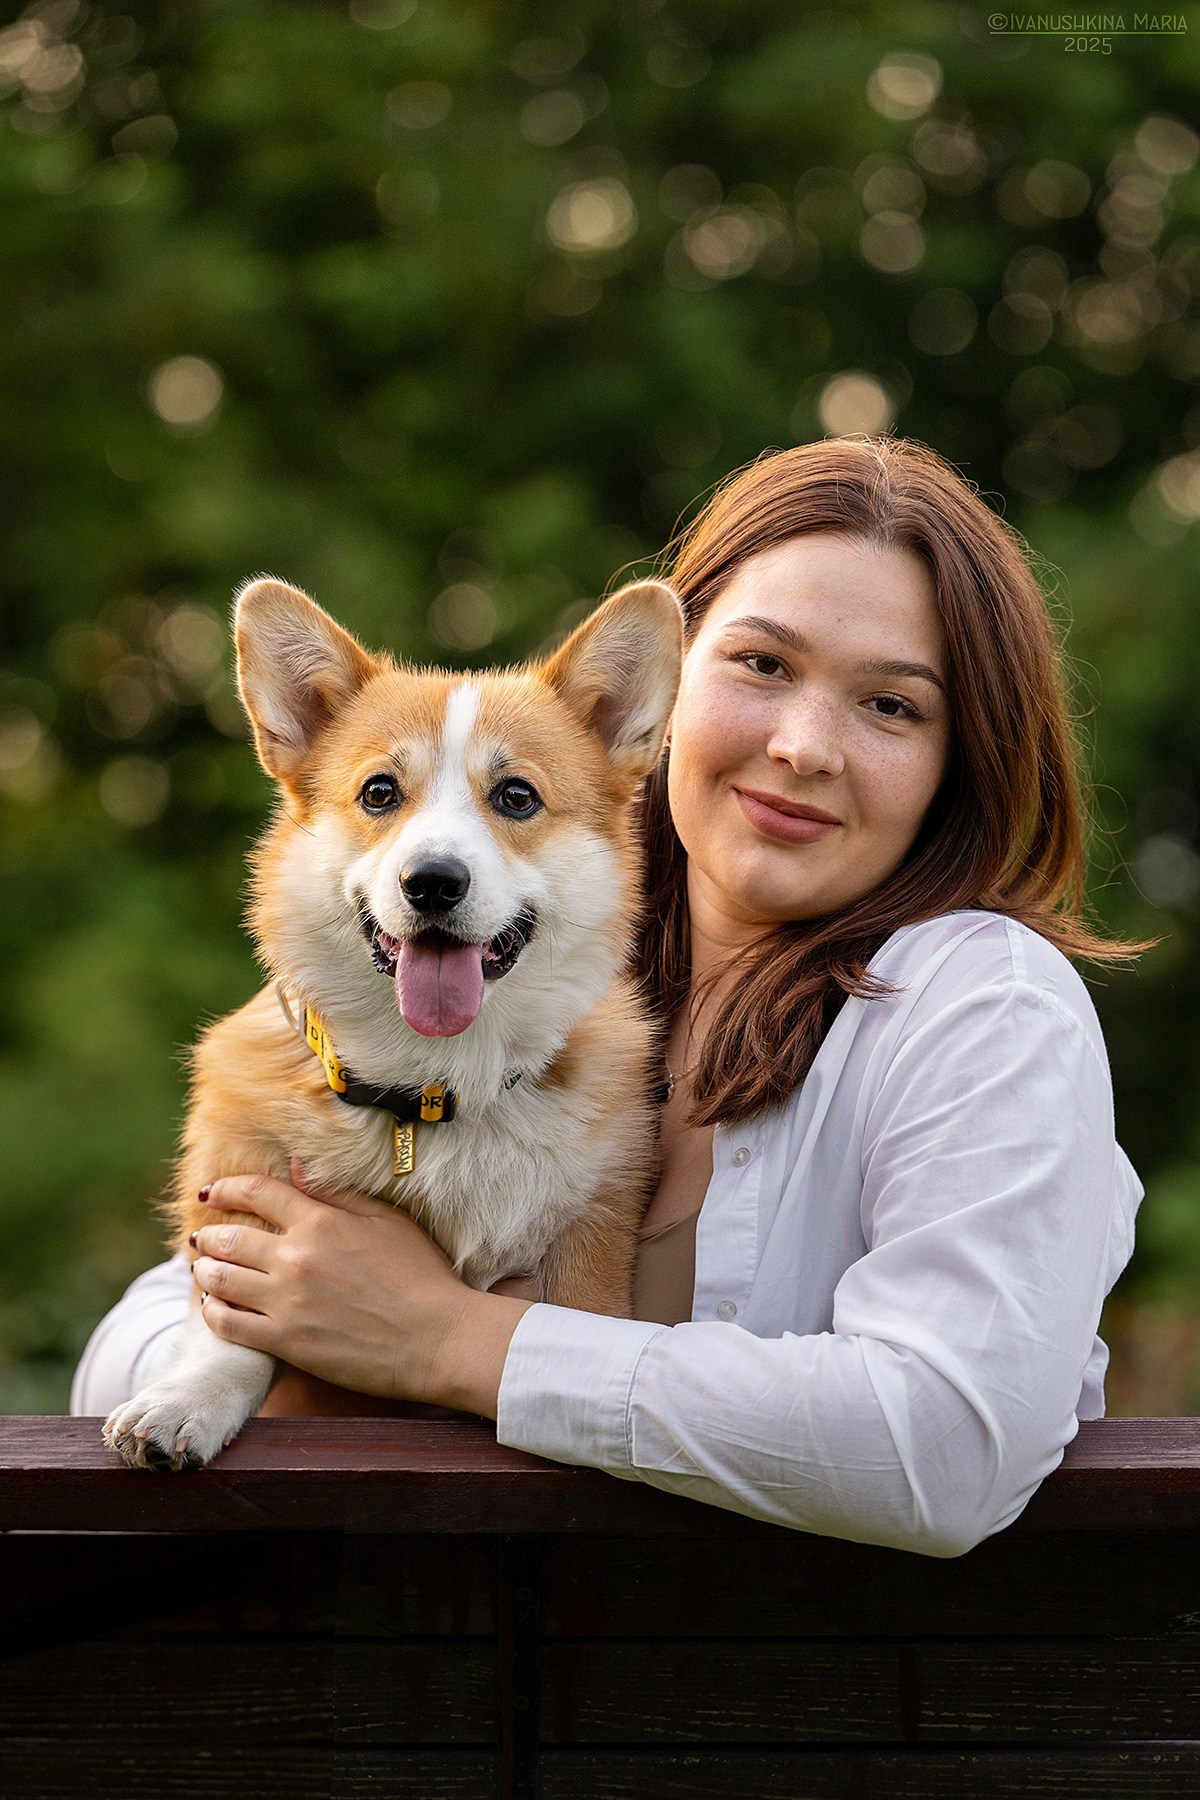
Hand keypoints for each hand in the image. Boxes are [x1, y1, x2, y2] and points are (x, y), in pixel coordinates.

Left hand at [190, 1163, 532, 1415]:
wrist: (438, 1337)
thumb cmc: (421, 1275)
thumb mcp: (386, 1220)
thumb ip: (336, 1192)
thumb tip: (293, 1165)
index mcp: (320, 1221)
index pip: (257, 1193)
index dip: (228, 1189)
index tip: (212, 1192)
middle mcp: (296, 1257)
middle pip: (230, 1237)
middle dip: (211, 1234)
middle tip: (204, 1237)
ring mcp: (287, 1302)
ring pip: (221, 1279)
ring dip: (206, 1270)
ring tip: (204, 1269)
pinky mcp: (286, 1342)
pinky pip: (228, 1325)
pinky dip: (213, 1312)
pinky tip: (215, 1307)